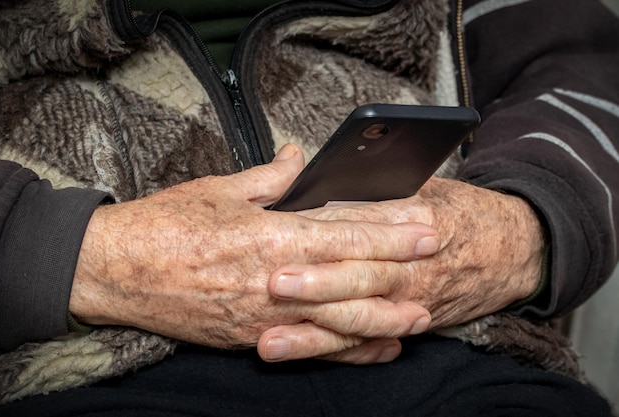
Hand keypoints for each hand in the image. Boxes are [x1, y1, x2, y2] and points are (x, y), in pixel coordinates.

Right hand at [70, 144, 437, 352]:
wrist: (116, 270)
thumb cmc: (165, 227)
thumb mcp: (218, 190)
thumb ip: (269, 179)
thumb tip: (300, 159)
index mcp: (269, 236)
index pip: (344, 235)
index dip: (389, 232)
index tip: (423, 228)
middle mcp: (274, 281)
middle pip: (350, 280)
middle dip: (398, 274)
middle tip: (436, 268)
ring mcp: (264, 316)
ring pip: (336, 323)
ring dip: (381, 321)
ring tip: (418, 318)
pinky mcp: (250, 338)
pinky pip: (307, 349)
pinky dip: (344, 350)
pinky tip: (373, 350)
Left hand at [260, 177, 544, 357]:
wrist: (516, 250)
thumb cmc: (466, 213)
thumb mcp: (429, 187)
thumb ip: (378, 188)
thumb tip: (323, 183)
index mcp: (416, 219)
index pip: (360, 223)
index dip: (320, 228)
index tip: (283, 229)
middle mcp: (413, 265)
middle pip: (359, 273)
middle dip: (317, 282)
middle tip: (275, 283)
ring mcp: (412, 299)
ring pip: (360, 318)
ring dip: (316, 331)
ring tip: (273, 340)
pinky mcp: (412, 322)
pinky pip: (371, 340)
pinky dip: (339, 350)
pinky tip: (306, 353)